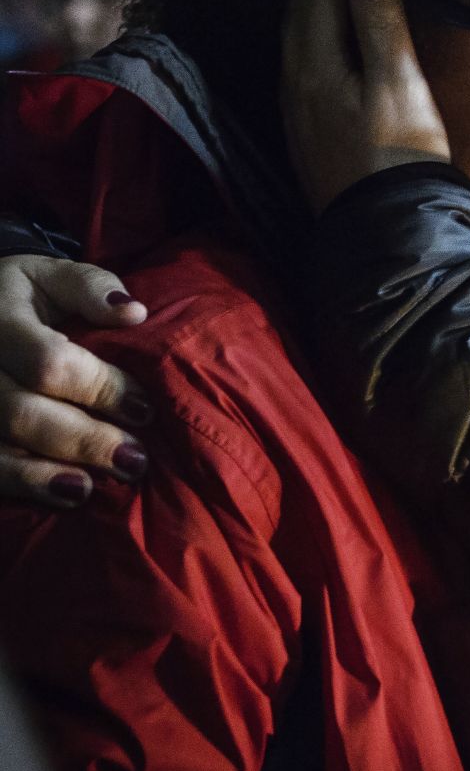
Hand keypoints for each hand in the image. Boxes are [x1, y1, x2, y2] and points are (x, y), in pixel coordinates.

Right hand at [0, 255, 150, 507]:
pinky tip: (65, 495)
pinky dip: (23, 484)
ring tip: (98, 488)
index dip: (101, 389)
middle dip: (84, 440)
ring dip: (49, 474)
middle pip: (21, 413)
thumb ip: (91, 288)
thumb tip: (133, 312)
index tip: (146, 408)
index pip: (49, 363)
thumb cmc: (25, 295)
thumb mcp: (52, 275)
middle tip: (136, 459)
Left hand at [280, 0, 448, 215]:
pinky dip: (308, 31)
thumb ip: (380, 24)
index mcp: (316, 64)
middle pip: (298, 8)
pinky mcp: (309, 134)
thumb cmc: (400, 159)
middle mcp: (296, 83)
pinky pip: (299, 61)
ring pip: (294, 35)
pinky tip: (318, 38)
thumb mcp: (399, 87)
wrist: (387, 235)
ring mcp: (298, 112)